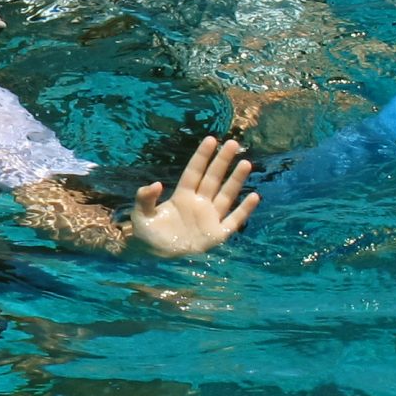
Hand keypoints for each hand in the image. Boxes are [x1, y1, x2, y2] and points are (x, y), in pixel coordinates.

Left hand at [128, 136, 256, 257]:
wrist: (154, 255)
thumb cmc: (147, 232)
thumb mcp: (141, 214)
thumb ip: (145, 198)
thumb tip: (156, 184)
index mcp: (182, 196)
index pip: (194, 172)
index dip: (202, 156)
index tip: (211, 139)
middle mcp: (199, 203)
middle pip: (213, 179)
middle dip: (222, 161)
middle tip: (233, 143)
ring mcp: (210, 218)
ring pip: (226, 195)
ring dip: (236, 180)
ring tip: (246, 163)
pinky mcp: (217, 234)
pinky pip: (234, 220)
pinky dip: (244, 210)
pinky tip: (254, 196)